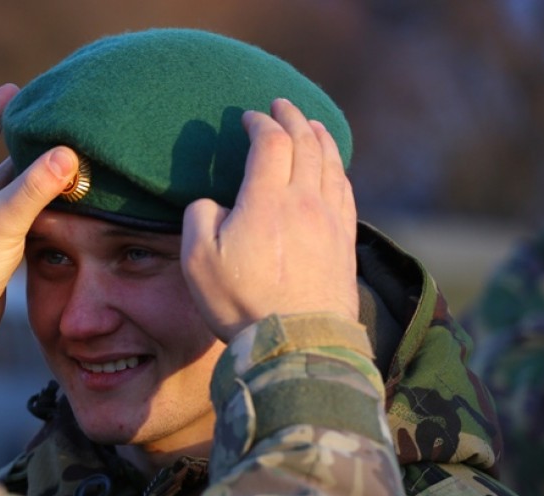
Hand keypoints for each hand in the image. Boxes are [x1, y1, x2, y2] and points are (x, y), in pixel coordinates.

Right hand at [181, 98, 358, 341]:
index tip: (249, 117)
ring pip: (331, 164)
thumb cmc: (241, 303)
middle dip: (292, 118)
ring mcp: (331, 220)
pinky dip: (338, 169)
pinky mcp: (345, 242)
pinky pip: (345, 191)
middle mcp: (305, 201)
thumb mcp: (197, 261)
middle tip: (282, 104)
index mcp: (267, 200)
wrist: (298, 342)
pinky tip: (334, 169)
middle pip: (306, 143)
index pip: (270, 142)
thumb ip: (199, 218)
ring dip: (320, 138)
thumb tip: (213, 204)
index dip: (260, 123)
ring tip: (312, 125)